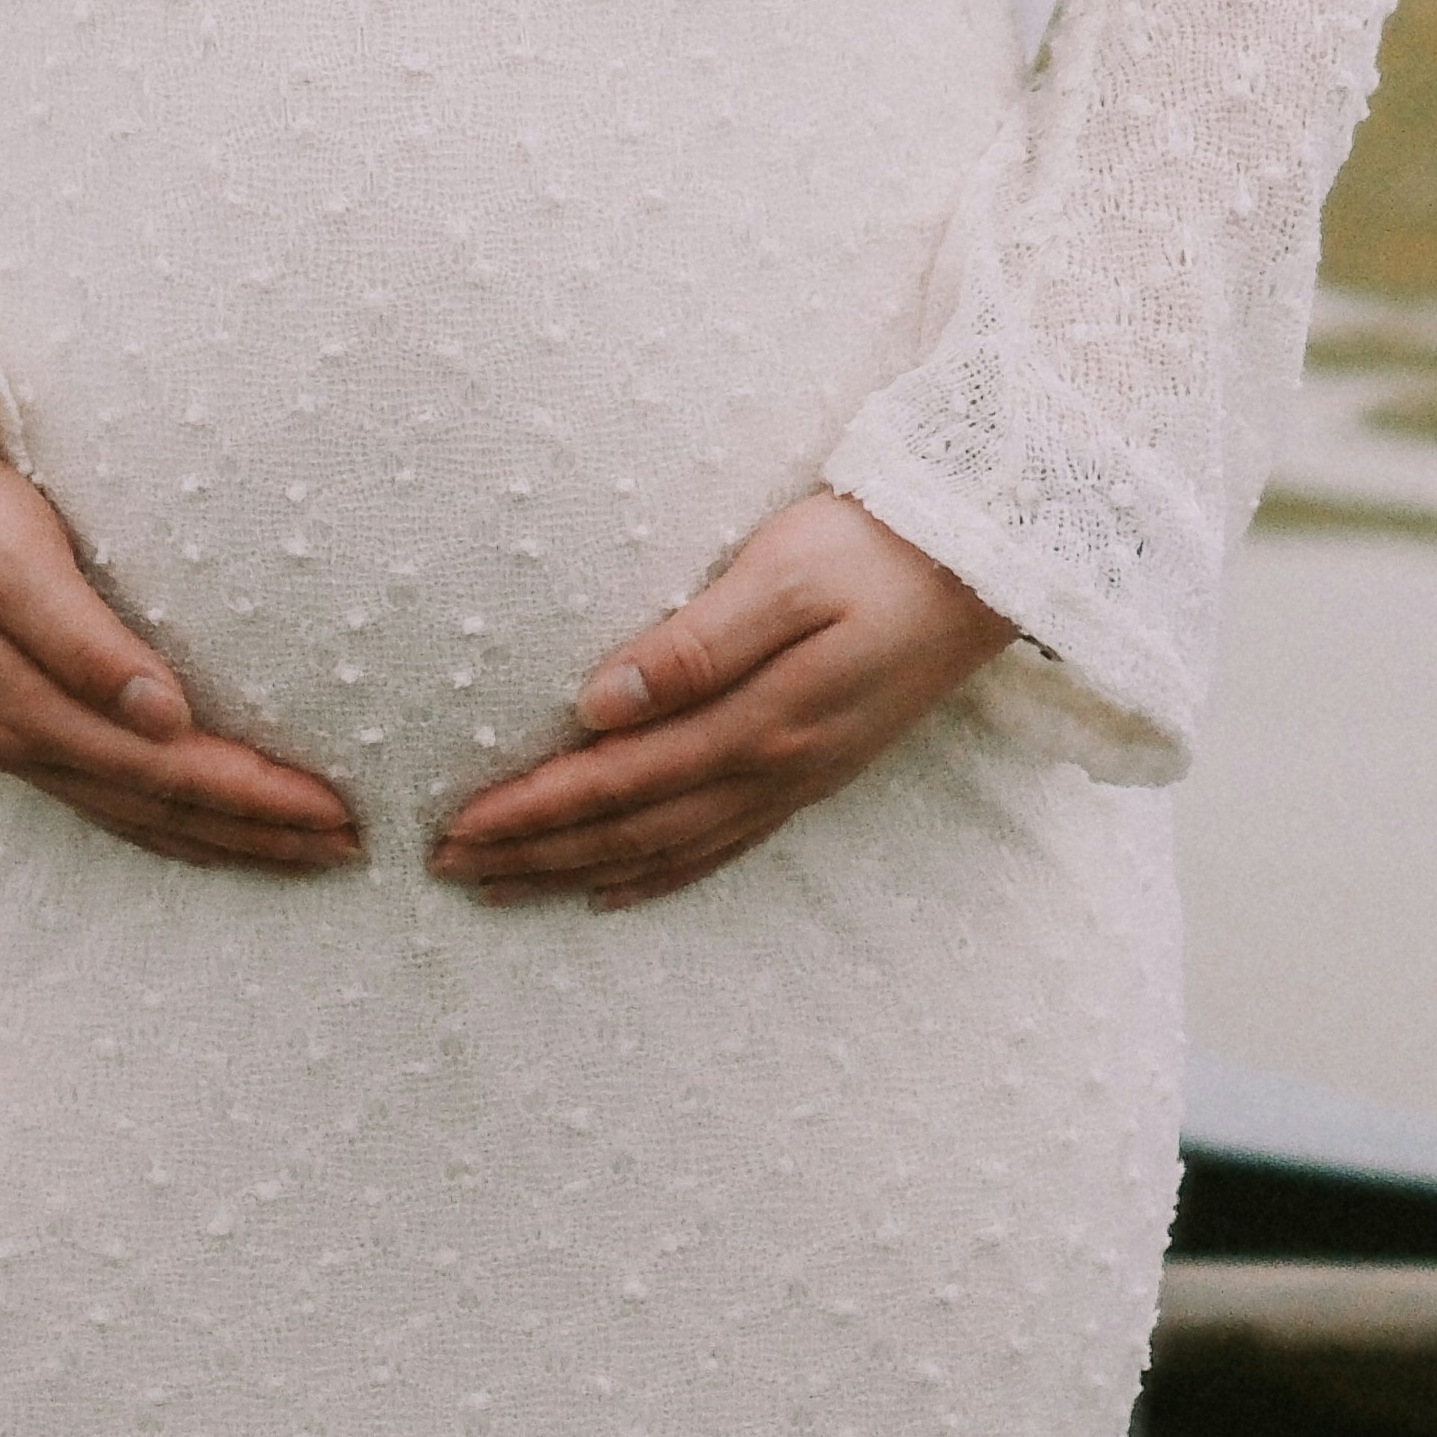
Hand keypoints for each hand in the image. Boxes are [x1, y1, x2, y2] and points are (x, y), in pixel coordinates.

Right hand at [0, 434, 363, 875]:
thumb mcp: (14, 559)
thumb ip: (88, 642)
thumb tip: (169, 717)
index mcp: (27, 710)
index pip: (170, 770)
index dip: (255, 795)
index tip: (336, 810)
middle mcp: (20, 743)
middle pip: (160, 811)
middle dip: (256, 835)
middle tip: (348, 850)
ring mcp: (6, 740)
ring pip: (134, 816)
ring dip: (217, 838)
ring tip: (295, 853)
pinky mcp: (3, 719)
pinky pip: (105, 796)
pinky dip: (164, 821)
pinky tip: (192, 825)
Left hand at [432, 494, 1005, 911]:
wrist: (987, 563)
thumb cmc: (877, 547)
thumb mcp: (783, 574)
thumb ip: (692, 644)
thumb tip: (594, 705)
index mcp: (755, 723)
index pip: (615, 780)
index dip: (531, 808)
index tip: (455, 826)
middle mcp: (770, 769)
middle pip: (629, 830)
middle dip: (534, 853)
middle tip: (448, 868)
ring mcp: (796, 780)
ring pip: (666, 848)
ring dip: (578, 872)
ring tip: (505, 888)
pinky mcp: (815, 771)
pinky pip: (721, 845)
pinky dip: (660, 874)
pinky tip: (618, 889)